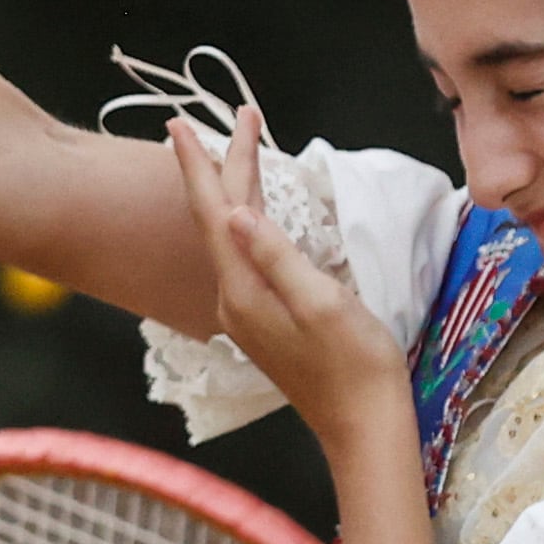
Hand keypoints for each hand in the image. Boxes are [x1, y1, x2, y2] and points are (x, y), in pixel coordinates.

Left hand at [162, 107, 403, 446]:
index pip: (213, 212)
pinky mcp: (263, 319)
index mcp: (244, 289)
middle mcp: (235, 298)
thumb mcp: (323, 303)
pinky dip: (247, 219)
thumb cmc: (355, 365)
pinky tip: (253, 210)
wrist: (363, 427)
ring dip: (234, 188)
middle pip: (220, 217)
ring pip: (231, 234)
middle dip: (223, 164)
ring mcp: (246, 311)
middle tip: (236, 116)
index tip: (180, 123)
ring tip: (239, 148)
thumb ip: (277, 256)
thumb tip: (235, 213)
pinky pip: (244, 254)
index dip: (199, 164)